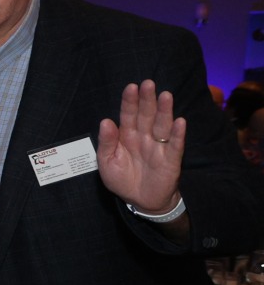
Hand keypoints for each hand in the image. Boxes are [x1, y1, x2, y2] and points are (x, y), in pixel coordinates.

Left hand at [97, 80, 184, 213]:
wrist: (140, 201)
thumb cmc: (122, 179)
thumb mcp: (106, 162)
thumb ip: (106, 143)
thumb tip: (106, 121)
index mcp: (127, 136)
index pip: (128, 115)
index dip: (130, 101)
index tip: (131, 87)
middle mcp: (144, 137)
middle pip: (146, 115)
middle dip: (147, 100)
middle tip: (148, 84)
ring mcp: (158, 147)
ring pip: (162, 126)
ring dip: (164, 111)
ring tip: (165, 95)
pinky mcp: (171, 160)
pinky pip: (174, 145)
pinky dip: (177, 134)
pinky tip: (179, 122)